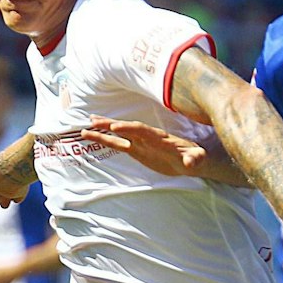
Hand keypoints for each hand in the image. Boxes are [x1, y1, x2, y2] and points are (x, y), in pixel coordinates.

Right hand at [80, 116, 212, 177]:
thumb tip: (191, 161)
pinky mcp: (137, 150)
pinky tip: (93, 136)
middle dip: (110, 125)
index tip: (116, 127)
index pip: (142, 131)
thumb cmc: (195, 158)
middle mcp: (148, 137)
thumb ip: (194, 159)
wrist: (192, 160)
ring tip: (85, 128)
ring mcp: (141, 143)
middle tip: (93, 121)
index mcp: (160, 138)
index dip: (129, 128)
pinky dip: (106, 140)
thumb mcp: (197, 159)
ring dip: (103, 131)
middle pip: (127, 128)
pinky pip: (119, 144)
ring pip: (119, 135)